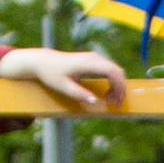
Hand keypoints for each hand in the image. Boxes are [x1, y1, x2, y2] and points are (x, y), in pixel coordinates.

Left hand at [0, 46, 124, 110]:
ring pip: (115, 70)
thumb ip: (79, 94)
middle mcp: (94, 58)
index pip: (112, 72)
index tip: (116, 101)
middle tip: (115, 104)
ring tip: (110, 101)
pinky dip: (112, 82)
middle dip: (120, 88)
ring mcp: (94, 58)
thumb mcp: (63, 87)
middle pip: (117, 71)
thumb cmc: (51, 74)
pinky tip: (106, 93)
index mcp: (88, 63)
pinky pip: (109, 70)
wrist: (43, 61)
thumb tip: (95, 101)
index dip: (119, 86)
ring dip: (117, 86)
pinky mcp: (93, 61)